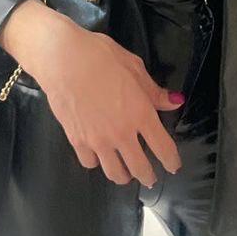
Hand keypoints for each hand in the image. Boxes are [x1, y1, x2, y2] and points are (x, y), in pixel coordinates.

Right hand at [35, 20, 184, 186]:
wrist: (62, 59)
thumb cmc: (100, 57)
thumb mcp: (134, 67)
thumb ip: (154, 91)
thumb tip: (174, 102)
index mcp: (141, 114)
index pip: (163, 147)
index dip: (171, 161)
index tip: (173, 166)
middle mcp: (121, 133)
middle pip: (140, 168)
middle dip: (148, 177)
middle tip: (150, 178)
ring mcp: (98, 140)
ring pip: (115, 172)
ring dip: (124, 176)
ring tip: (126, 174)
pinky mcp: (76, 140)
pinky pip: (90, 162)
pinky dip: (97, 162)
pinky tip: (99, 157)